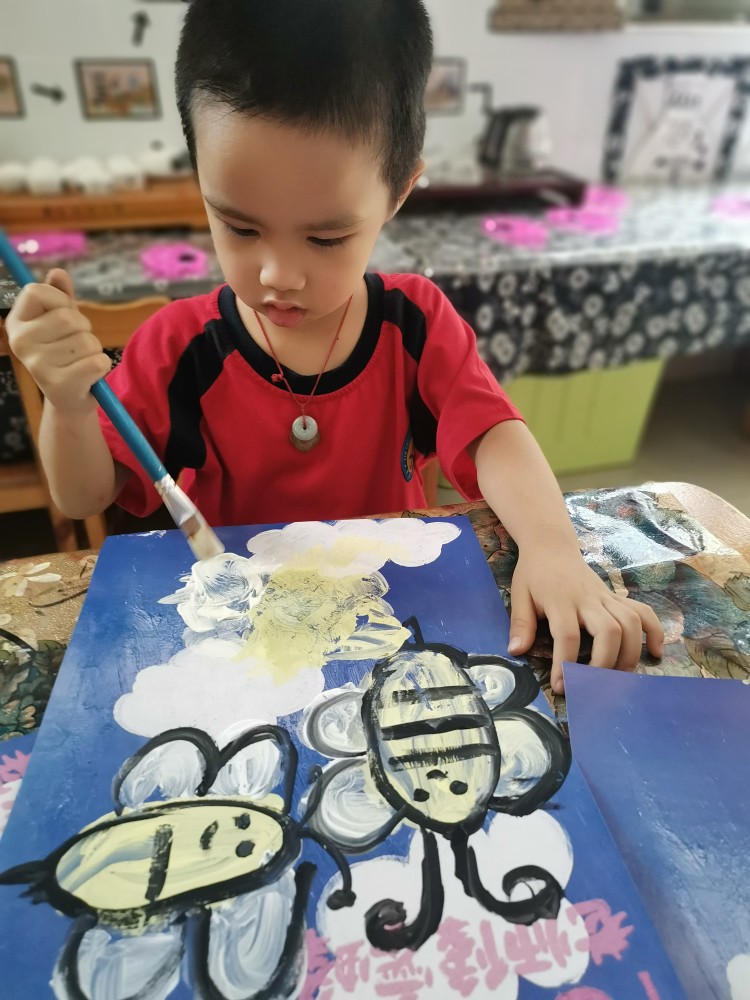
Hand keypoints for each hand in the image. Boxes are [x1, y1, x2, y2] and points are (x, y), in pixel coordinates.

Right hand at [6, 268, 110, 412]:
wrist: (70, 399)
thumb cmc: (66, 353)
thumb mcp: (61, 321)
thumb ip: (60, 295)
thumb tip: (58, 272)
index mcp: (16, 323)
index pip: (36, 291)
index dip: (59, 299)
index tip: (63, 312)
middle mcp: (21, 343)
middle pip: (68, 317)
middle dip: (83, 329)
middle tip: (76, 345)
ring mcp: (37, 365)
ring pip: (87, 341)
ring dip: (93, 349)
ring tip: (80, 361)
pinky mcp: (60, 384)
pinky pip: (98, 362)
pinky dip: (102, 366)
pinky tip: (89, 375)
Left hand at [507, 538, 663, 694]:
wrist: (552, 546)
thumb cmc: (534, 573)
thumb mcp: (519, 595)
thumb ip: (521, 623)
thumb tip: (515, 651)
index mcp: (560, 600)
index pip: (567, 635)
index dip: (566, 664)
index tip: (561, 686)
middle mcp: (588, 599)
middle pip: (608, 630)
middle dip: (605, 663)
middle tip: (594, 685)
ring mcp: (606, 597)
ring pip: (630, 622)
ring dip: (630, 652)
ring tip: (620, 677)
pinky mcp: (616, 596)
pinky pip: (643, 610)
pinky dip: (654, 631)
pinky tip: (655, 652)